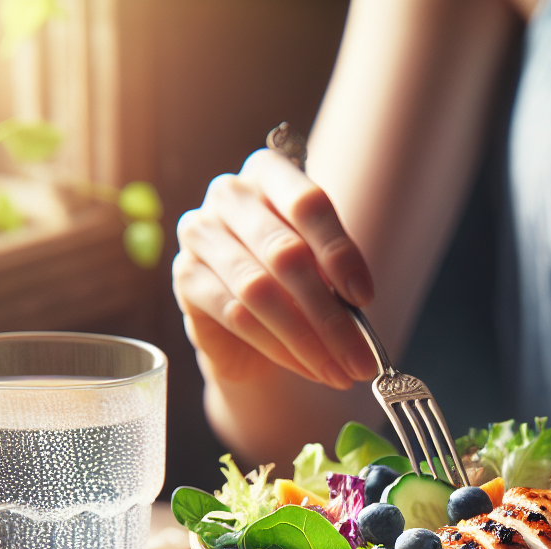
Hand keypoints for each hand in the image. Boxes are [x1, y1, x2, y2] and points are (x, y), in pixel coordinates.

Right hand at [172, 148, 376, 390]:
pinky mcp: (185, 277)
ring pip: (260, 291)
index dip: (339, 253)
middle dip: (330, 315)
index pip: (308, 204)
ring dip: (307, 340)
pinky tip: (308, 368)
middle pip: (286, 253)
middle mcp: (229, 194)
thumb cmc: (292, 282)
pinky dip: (279, 348)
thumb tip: (357, 309)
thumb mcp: (321, 270)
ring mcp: (200, 233)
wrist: (246, 322)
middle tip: (360, 357)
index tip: (365, 299)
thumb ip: (335, 277)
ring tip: (339, 371)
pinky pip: (237, 316)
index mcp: (269, 174)